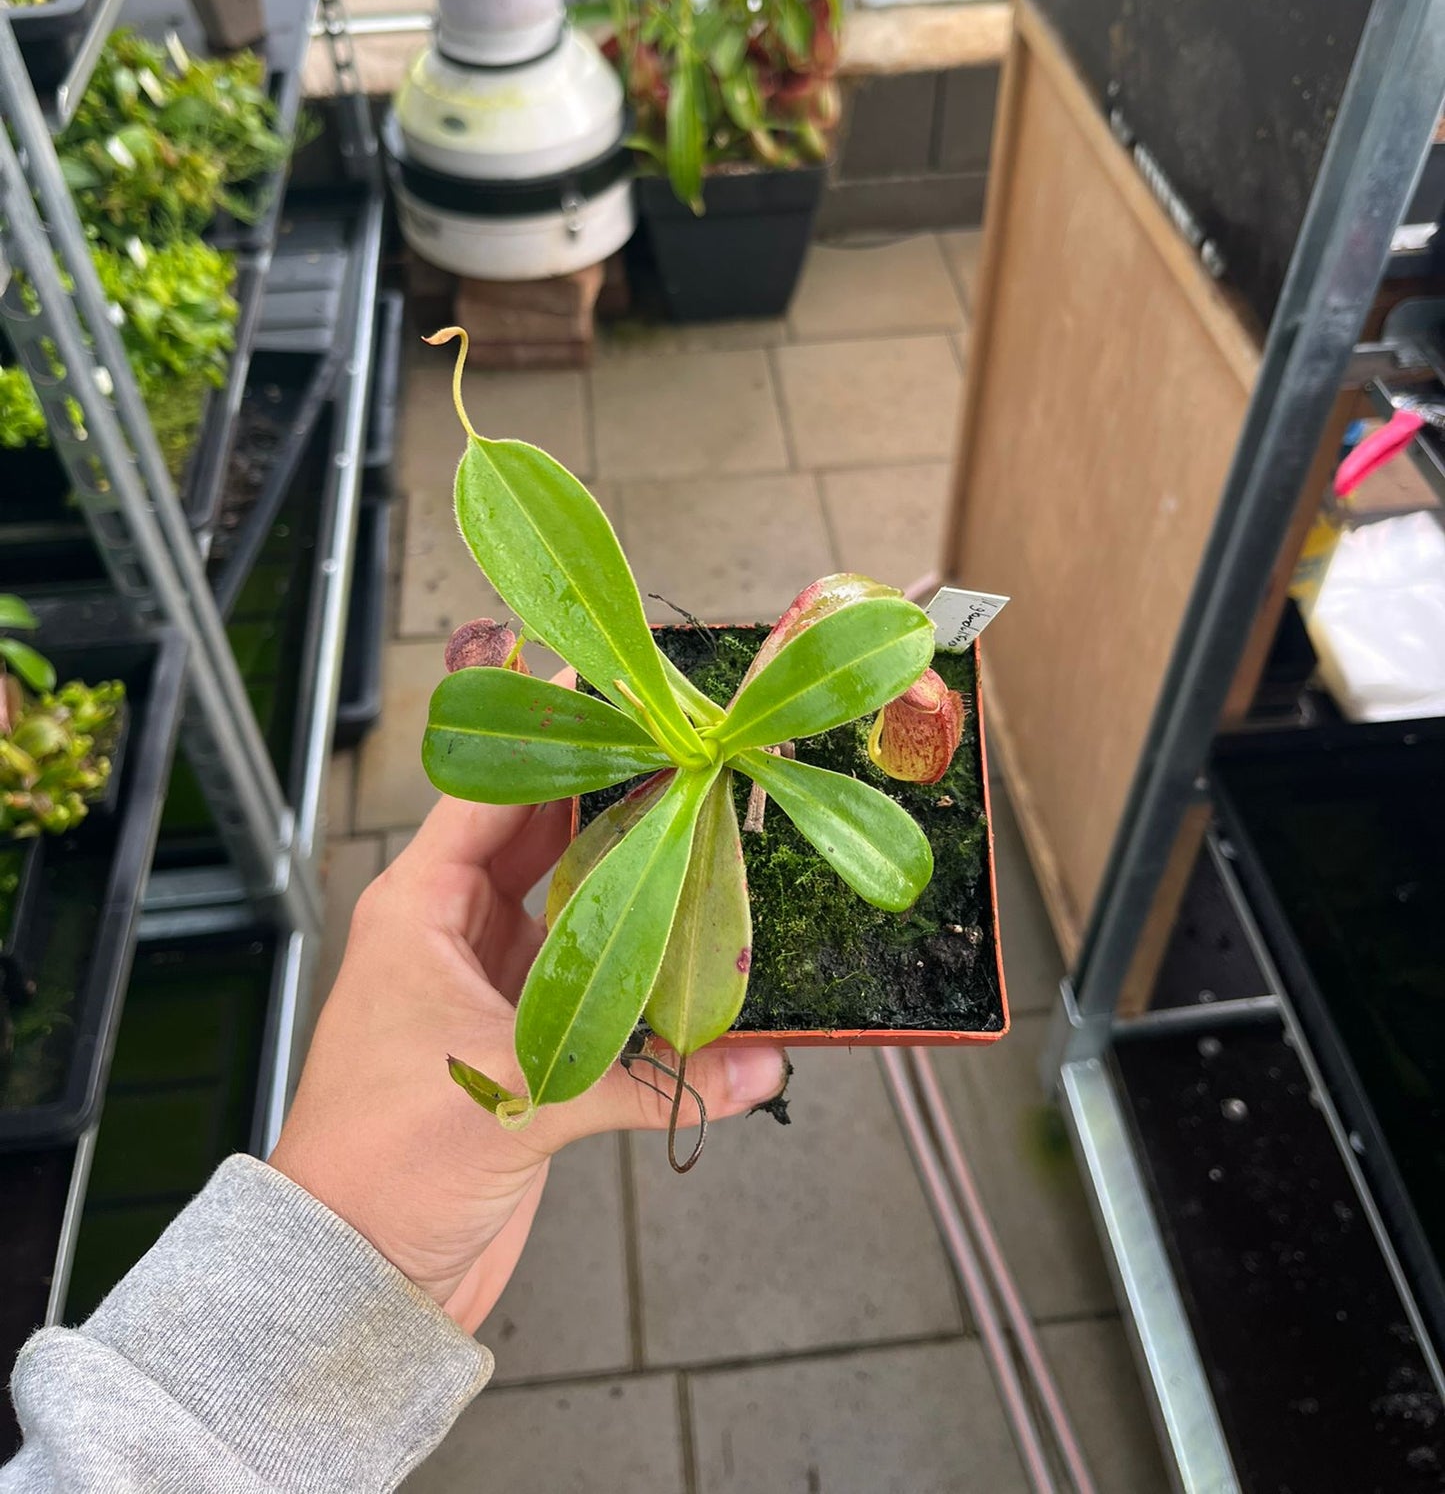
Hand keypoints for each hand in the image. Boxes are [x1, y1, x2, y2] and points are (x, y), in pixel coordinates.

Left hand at [270, 790, 787, 1332]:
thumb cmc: (383, 1164)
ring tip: (703, 833)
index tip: (612, 688)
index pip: (489, 792)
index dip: (548, 736)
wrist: (358, 1274)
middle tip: (686, 755)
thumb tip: (759, 1063)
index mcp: (420, 908)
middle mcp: (452, 932)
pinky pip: (585, 978)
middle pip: (541, 839)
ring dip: (628, 881)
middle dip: (609, 799)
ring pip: (569, 905)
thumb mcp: (514, 1097)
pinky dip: (633, 965)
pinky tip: (691, 949)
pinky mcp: (519, 1040)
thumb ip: (647, 1074)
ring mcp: (487, 985)